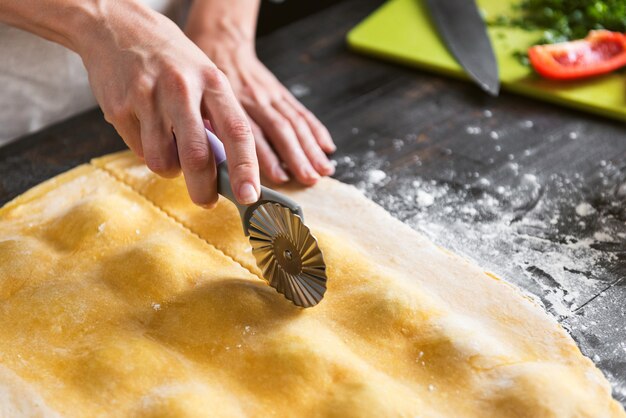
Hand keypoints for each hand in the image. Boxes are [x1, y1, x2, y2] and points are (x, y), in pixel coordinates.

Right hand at [77, 1, 259, 206]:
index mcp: (212, 82)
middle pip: (197, 157)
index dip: (246, 168)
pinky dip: (147, 152)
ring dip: (170, 169)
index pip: (237, 131)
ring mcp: (147, 98)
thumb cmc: (171, 61)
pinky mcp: (119, 108)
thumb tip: (229, 168)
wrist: (116, 28)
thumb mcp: (204, 77)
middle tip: (206, 200)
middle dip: (204, 189)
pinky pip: (138, 151)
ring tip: (170, 149)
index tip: (250, 196)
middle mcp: (182, 89)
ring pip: (163, 161)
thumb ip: (217, 118)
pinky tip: (146, 129)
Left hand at [186, 30, 335, 184]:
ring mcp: (270, 95)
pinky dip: (316, 130)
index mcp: (231, 102)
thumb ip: (204, 129)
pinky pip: (301, 111)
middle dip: (297, 156)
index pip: (251, 133)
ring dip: (311, 148)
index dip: (267, 157)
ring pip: (294, 122)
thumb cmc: (204, 78)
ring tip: (323, 170)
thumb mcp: (195, 100)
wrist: (221, 42)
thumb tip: (207, 164)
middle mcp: (255, 99)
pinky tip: (328, 147)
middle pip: (280, 130)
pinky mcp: (280, 92)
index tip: (279, 178)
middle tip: (308, 179)